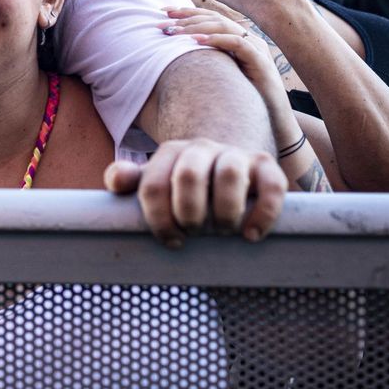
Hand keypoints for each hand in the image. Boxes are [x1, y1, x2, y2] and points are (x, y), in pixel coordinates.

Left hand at [104, 139, 285, 246]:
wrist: (225, 159)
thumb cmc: (183, 182)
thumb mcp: (154, 178)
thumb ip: (129, 179)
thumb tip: (116, 181)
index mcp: (170, 153)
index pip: (154, 184)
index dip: (158, 218)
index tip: (170, 240)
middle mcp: (201, 149)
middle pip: (188, 175)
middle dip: (188, 212)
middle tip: (194, 233)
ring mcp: (235, 155)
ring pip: (229, 174)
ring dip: (224, 212)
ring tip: (222, 232)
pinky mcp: (265, 166)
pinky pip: (272, 185)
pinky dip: (264, 213)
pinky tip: (251, 235)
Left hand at [162, 6, 293, 145]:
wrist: (273, 121)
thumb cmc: (243, 100)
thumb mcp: (220, 75)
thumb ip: (206, 61)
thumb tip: (175, 55)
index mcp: (237, 39)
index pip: (210, 18)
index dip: (187, 12)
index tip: (163, 12)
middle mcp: (247, 39)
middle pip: (214, 18)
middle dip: (187, 17)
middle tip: (163, 20)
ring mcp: (256, 49)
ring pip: (224, 27)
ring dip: (196, 27)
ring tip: (175, 31)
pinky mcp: (261, 62)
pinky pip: (239, 44)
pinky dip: (217, 40)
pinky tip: (197, 41)